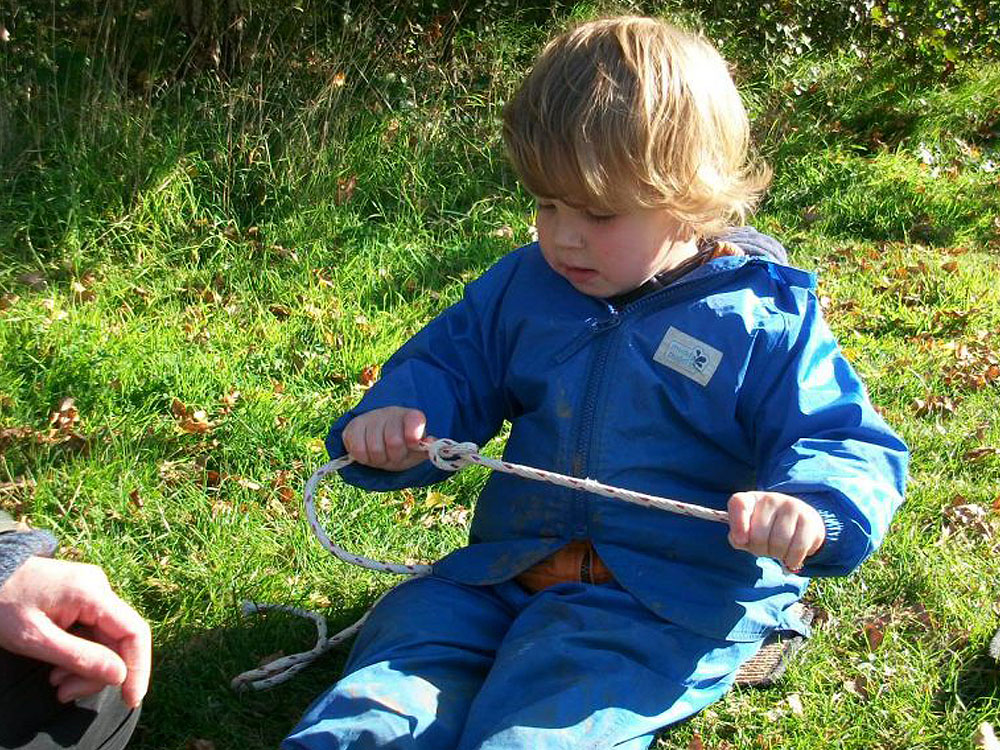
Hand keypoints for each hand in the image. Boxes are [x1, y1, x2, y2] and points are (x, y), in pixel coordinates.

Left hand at [0, 556, 150, 706]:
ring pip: (105, 638)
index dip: (138, 667)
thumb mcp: (35, 638)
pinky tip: (57, 667)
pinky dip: (79, 653)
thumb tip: (120, 676)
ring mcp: (91, 592)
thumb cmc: (1, 604)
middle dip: (97, 673)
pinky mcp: (81, 598)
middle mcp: (99, 588)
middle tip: (66, 694)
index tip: (131, 699)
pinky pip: (93, 631)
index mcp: (92, 593)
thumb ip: (78, 657)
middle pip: (117, 639)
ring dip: (85, 666)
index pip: (134, 632)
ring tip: (55, 682)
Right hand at [342, 407, 428, 470]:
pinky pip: (358, 450)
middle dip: (395, 457)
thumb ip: (426, 449)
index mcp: (411, 416)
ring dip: (379, 460)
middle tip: (394, 456)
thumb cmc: (402, 447)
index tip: (413, 444)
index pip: (415, 421)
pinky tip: (368, 453)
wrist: (378, 441)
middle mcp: (391, 412)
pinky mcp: (353, 426)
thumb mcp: (416, 451)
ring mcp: (371, 417)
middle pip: (394, 442)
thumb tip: (432, 443)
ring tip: (381, 455)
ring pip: (375, 449)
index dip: (413, 436)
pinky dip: (364, 458)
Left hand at [727, 491, 825, 571]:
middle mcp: (770, 499)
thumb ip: (737, 537)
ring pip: (779, 543)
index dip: (737, 524)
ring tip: (778, 551)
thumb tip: (741, 540)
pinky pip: (798, 548)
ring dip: (777, 555)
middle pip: (759, 536)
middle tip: (765, 549)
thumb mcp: (748, 532)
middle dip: (760, 550)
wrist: (800, 523)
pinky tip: (791, 557)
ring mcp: (790, 506)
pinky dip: (792, 559)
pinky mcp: (808, 518)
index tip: (741, 541)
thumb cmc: (767, 530)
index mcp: (750, 500)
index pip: (738, 504)